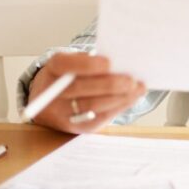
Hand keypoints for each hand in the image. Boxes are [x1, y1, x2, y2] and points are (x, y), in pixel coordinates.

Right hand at [27, 52, 145, 133]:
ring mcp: (61, 113)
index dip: (87, 65)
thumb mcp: (74, 61)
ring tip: (137, 89)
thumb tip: (120, 64)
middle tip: (131, 80)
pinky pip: (98, 119)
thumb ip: (92, 61)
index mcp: (53, 69)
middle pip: (81, 89)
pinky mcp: (75, 127)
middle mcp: (51, 93)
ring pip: (92, 106)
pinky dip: (118, 107)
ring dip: (119, 98)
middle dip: (110, 85)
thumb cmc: (71, 75)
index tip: (108, 62)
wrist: (51, 101)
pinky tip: (131, 99)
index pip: (65, 66)